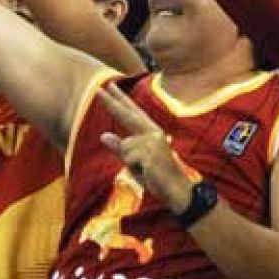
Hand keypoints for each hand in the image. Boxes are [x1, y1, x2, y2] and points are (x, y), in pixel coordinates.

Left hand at [97, 83, 200, 214]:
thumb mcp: (135, 162)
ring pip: (125, 147)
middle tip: (99, 89)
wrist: (178, 191)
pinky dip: (134, 168)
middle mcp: (154, 132)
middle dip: (112, 102)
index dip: (120, 100)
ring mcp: (153, 140)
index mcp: (152, 133)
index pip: (132, 113)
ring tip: (147, 171)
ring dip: (131, 163)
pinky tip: (148, 172)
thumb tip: (103, 135)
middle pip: (128, 115)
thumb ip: (120, 148)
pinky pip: (129, 158)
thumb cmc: (158, 178)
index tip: (109, 87)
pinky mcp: (151, 151)